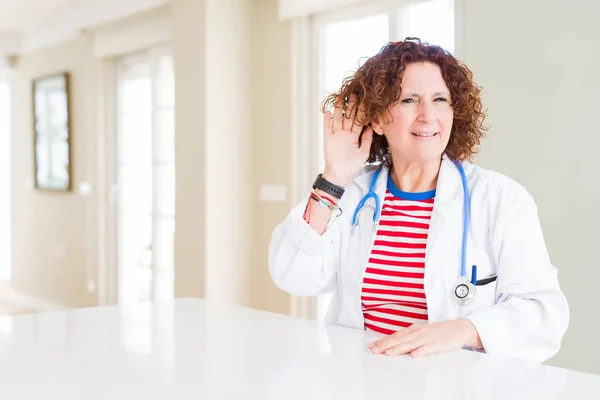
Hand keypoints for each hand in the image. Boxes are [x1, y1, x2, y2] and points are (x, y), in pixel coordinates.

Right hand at [322, 93, 373, 186]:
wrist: (340, 175)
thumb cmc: (352, 166)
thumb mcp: (364, 153)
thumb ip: (367, 140)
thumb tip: (371, 127)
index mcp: (354, 136)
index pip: (358, 121)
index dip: (361, 112)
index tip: (364, 101)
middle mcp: (345, 134)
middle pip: (348, 117)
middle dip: (351, 106)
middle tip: (353, 94)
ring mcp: (336, 135)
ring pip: (337, 119)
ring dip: (338, 109)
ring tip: (340, 98)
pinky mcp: (328, 139)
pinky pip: (327, 127)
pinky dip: (327, 120)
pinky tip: (328, 111)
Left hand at [368, 318, 482, 357]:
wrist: (458, 329)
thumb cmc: (438, 332)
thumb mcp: (421, 332)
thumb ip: (408, 338)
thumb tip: (394, 343)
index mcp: (413, 330)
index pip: (395, 336)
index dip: (383, 341)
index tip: (372, 346)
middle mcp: (418, 332)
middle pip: (399, 339)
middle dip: (385, 345)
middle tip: (374, 351)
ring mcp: (428, 338)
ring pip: (410, 343)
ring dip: (398, 348)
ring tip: (388, 353)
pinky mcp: (438, 344)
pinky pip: (428, 348)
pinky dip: (421, 351)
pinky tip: (414, 355)